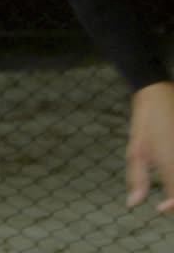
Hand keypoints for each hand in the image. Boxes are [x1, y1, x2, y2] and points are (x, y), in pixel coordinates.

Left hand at [126, 81, 173, 212]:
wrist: (158, 95)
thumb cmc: (144, 123)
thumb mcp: (135, 151)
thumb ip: (137, 179)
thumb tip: (133, 203)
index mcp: (170, 164)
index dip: (171, 207)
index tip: (160, 207)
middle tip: (167, 201)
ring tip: (169, 188)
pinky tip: (171, 173)